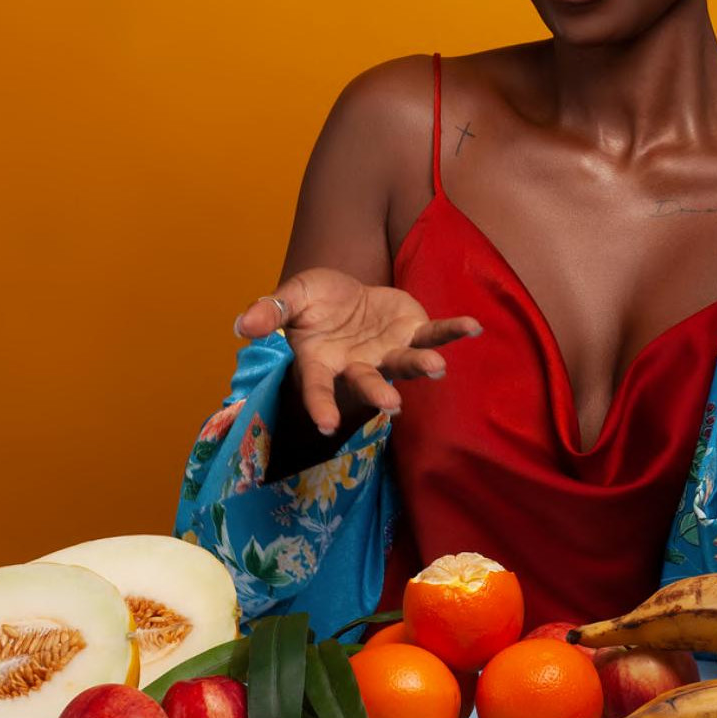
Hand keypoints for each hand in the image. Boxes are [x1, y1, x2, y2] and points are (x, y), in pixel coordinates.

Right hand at [234, 268, 480, 434]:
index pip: (318, 389)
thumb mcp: (292, 296)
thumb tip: (242, 325)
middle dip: (378, 394)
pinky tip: (474, 327)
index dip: (321, 406)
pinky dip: (453, 331)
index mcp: (321, 363)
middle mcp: (356, 366)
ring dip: (421, 366)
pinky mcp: (412, 333)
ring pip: (405, 364)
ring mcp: (387, 353)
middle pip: (367, 383)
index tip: (326, 426)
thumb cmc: (315, 302)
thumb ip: (271, 310)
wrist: (345, 291)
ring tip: (437, 368)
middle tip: (392, 405)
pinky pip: (435, 335)